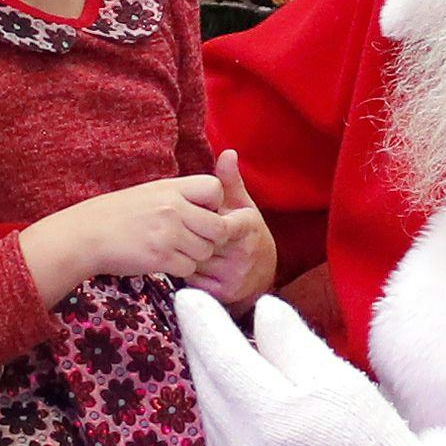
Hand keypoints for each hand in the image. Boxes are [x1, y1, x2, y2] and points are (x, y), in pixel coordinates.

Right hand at [23, 172, 249, 302]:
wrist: (86, 235)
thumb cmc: (117, 214)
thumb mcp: (149, 193)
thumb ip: (179, 197)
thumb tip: (209, 206)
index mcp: (171, 188)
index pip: (215, 190)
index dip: (214, 205)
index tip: (200, 213)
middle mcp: (174, 209)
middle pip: (219, 227)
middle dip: (211, 237)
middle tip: (194, 239)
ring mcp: (168, 234)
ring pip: (206, 251)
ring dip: (194, 256)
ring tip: (174, 250)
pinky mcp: (161, 258)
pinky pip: (189, 268)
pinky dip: (180, 269)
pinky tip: (164, 261)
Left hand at [174, 291, 432, 445]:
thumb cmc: (369, 438)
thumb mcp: (338, 380)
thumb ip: (292, 342)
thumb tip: (261, 309)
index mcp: (268, 414)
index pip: (221, 356)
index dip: (202, 323)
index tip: (189, 296)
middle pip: (208, 382)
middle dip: (202, 345)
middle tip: (198, 313)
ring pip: (209, 408)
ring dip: (210, 376)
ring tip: (218, 348)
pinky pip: (218, 435)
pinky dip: (221, 407)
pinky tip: (234, 392)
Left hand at [185, 146, 275, 307]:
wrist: (263, 273)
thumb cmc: (246, 232)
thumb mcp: (241, 205)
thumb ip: (230, 181)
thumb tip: (227, 151)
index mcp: (248, 227)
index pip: (220, 224)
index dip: (202, 220)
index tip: (194, 217)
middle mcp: (244, 253)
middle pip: (200, 240)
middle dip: (189, 235)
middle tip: (182, 230)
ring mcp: (234, 276)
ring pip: (193, 260)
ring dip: (185, 253)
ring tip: (188, 245)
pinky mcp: (224, 293)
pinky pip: (192, 279)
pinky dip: (187, 271)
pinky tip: (191, 263)